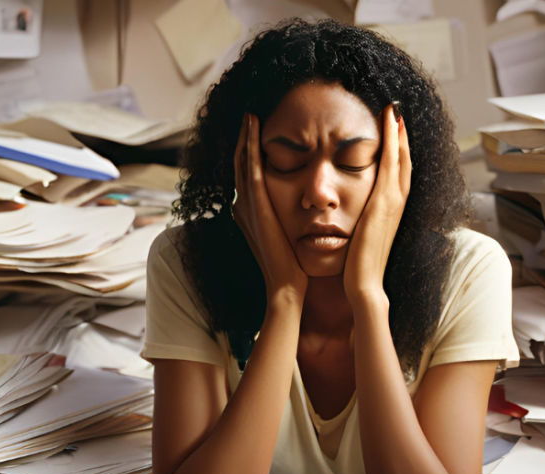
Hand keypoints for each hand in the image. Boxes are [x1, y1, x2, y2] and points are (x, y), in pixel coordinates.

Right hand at [233, 113, 307, 301]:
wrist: (287, 287)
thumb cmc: (294, 267)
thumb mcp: (288, 237)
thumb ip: (289, 220)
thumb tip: (305, 208)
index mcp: (250, 214)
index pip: (247, 176)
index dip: (249, 154)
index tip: (258, 134)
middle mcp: (242, 206)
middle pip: (239, 164)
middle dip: (243, 140)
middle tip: (249, 116)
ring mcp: (246, 205)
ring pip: (241, 160)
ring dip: (244, 136)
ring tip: (250, 114)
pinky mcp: (255, 204)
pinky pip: (250, 166)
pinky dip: (249, 143)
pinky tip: (253, 124)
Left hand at [343, 103, 410, 303]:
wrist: (364, 285)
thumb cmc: (359, 266)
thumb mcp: (362, 237)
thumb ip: (363, 222)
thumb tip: (356, 216)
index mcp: (390, 210)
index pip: (397, 173)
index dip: (398, 151)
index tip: (393, 130)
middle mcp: (397, 203)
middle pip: (404, 161)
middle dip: (402, 136)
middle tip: (398, 111)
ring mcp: (393, 202)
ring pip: (401, 159)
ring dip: (399, 133)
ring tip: (394, 110)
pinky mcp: (384, 203)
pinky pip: (390, 165)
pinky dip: (392, 143)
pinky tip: (389, 124)